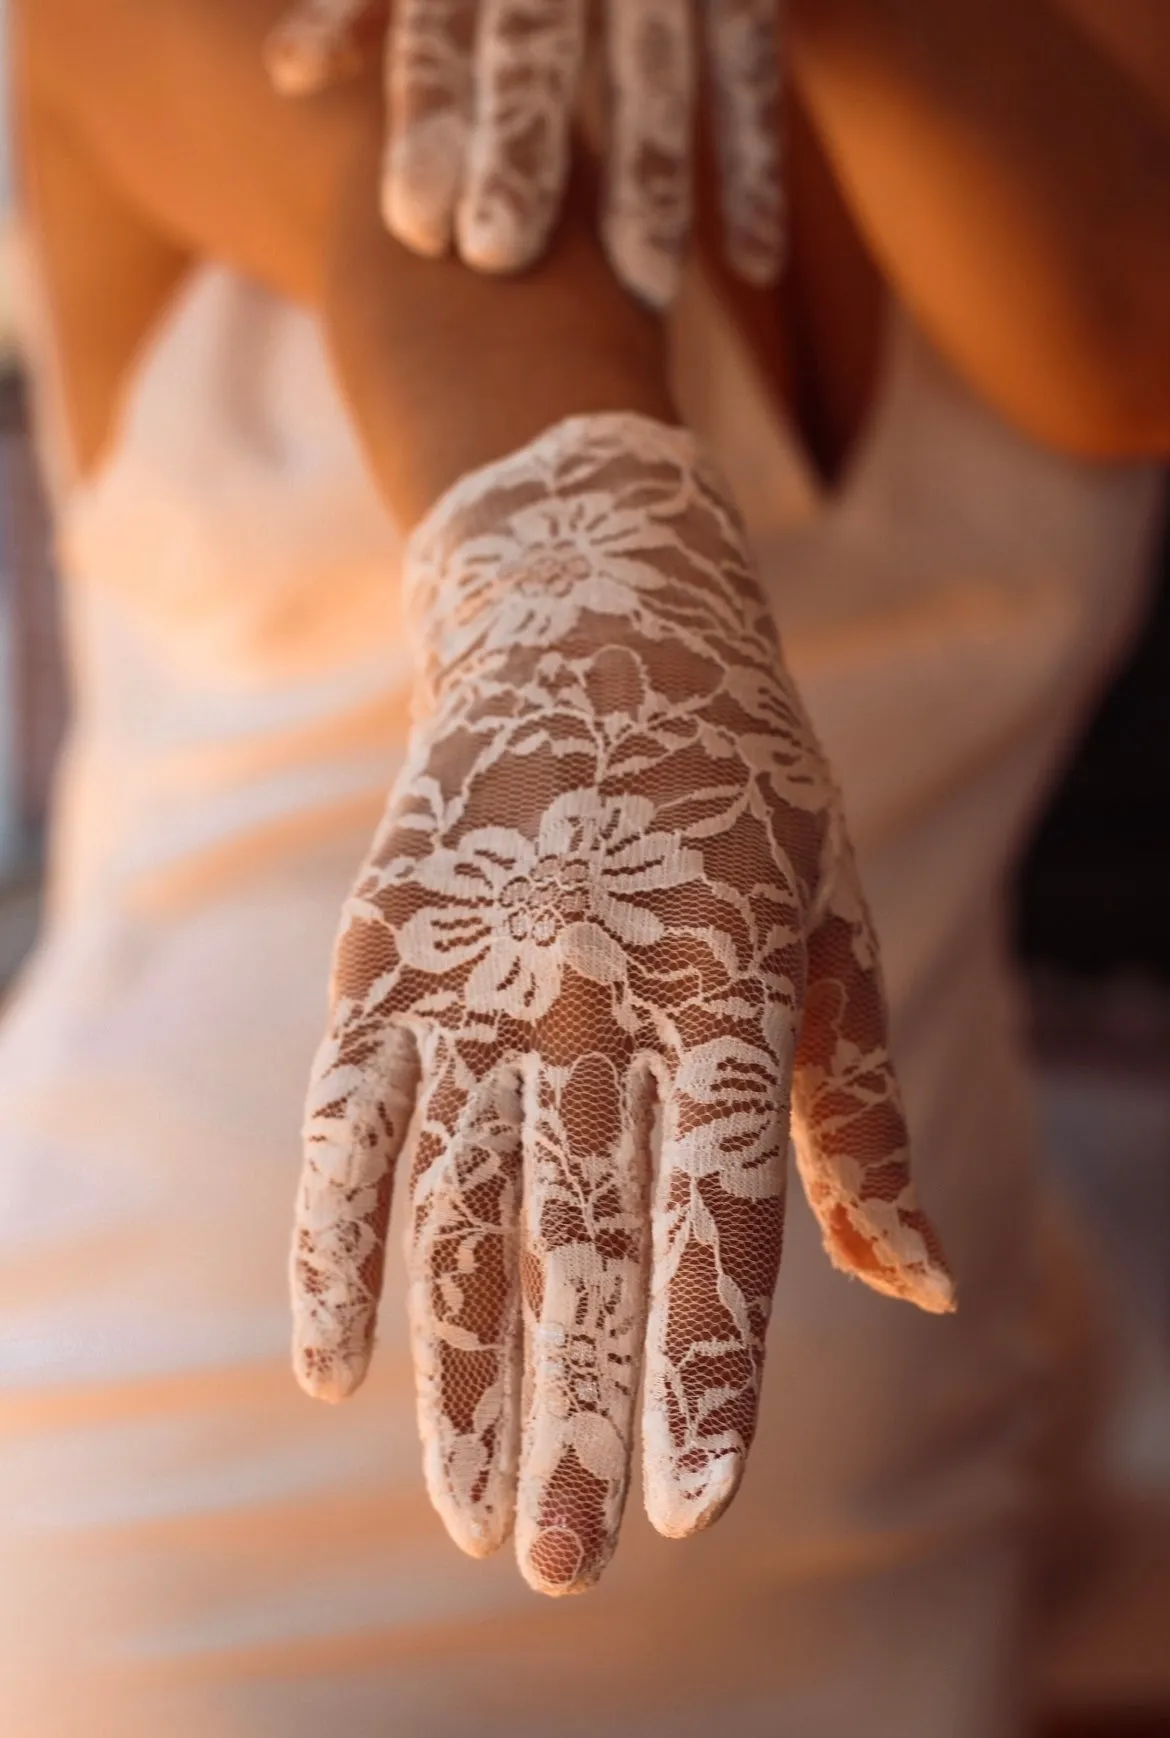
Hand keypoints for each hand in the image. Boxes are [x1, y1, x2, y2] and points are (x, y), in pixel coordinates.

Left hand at [265, 0, 784, 305]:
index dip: (425, 119)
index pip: (440, 29)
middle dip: (520, 156)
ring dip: (653, 180)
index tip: (415, 229)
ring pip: (657, 66)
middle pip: (538, 51)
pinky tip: (753, 267)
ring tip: (642, 289)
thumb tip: (290, 75)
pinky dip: (754, 165)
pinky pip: (752, 63)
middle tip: (498, 258)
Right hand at [291, 412, 952, 1595]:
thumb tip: (914, 1286)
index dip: (700, 1358)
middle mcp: (595, 979)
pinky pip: (345, 1119)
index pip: (719, 1203)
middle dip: (573, 1412)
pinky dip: (334, 1241)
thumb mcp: (829, 920)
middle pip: (579, 1234)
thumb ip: (855, 1113)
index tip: (684, 1501)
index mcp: (729, 974)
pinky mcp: (385, 948)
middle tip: (558, 1567)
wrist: (591, 614)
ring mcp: (476, 964)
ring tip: (469, 1511)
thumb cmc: (739, 789)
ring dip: (458, 1369)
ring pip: (456, 1204)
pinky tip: (333, 1363)